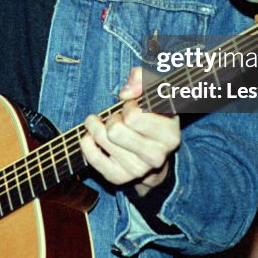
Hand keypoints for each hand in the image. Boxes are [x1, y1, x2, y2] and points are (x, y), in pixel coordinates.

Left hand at [80, 67, 179, 196]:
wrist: (153, 151)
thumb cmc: (152, 114)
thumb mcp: (154, 91)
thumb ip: (143, 79)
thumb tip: (126, 93)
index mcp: (170, 135)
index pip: (134, 116)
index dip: (128, 106)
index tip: (133, 107)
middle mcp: (157, 156)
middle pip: (114, 130)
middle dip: (112, 118)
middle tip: (118, 118)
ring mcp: (139, 170)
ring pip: (102, 140)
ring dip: (98, 127)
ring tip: (105, 125)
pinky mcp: (120, 178)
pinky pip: (93, 158)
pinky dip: (87, 143)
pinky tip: (92, 137)